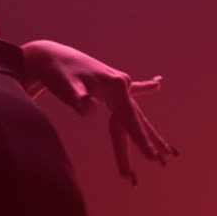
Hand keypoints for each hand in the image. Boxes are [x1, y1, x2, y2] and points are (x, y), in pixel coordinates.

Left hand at [22, 40, 177, 185]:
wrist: (50, 56)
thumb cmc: (57, 74)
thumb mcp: (66, 88)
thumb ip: (78, 99)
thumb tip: (91, 108)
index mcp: (115, 86)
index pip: (130, 119)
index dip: (140, 140)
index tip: (151, 157)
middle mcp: (121, 83)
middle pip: (137, 117)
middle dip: (150, 139)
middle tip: (165, 159)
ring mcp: (117, 82)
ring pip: (135, 110)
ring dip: (149, 128)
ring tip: (166, 144)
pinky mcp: (110, 82)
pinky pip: (132, 89)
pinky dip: (145, 87)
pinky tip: (156, 84)